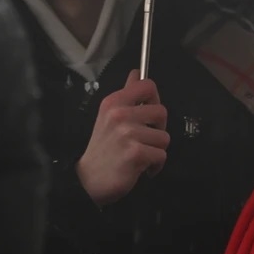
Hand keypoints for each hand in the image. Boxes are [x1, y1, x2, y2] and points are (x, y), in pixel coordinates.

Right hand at [76, 70, 169, 205]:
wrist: (88, 181)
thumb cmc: (103, 148)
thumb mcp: (109, 116)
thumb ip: (127, 94)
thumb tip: (137, 72)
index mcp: (113, 102)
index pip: (147, 86)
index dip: (154, 99)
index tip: (149, 113)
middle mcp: (120, 114)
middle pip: (162, 112)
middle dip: (158, 129)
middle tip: (145, 139)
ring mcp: (128, 134)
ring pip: (164, 137)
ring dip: (156, 150)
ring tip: (140, 155)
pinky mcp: (136, 153)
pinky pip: (162, 155)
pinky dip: (156, 165)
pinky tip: (143, 168)